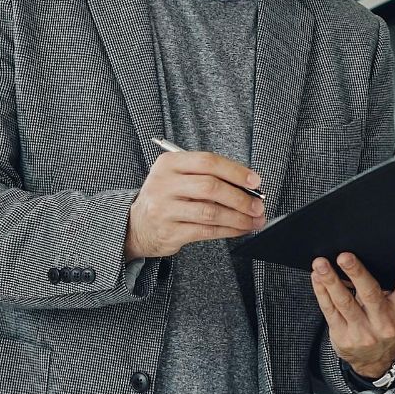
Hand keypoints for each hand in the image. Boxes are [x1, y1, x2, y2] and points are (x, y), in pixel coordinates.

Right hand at [126, 151, 265, 259]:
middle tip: (258, 205)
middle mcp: (164, 184)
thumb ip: (207, 176)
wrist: (136, 225)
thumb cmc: (167, 198)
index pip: (208, 162)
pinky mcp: (170, 231)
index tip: (255, 182)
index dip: (235, 171)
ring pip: (211, 212)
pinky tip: (240, 229)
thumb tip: (248, 187)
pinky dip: (228, 230)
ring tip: (254, 220)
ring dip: (238, 217)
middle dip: (240, 197)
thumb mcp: (179, 177)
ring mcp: (165, 209)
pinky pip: (206, 231)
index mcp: (169, 163)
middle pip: (211, 187)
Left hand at [313, 252, 394, 379]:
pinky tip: (317, 277)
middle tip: (345, 257)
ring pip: (344, 302)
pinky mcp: (343, 336)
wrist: (377, 360)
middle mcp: (384, 322)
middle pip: (369, 294)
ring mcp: (362, 332)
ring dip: (331, 281)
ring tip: (321, 264)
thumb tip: (366, 257)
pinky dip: (322, 291)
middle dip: (356, 273)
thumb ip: (390, 287)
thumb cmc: (386, 323)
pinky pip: (329, 310)